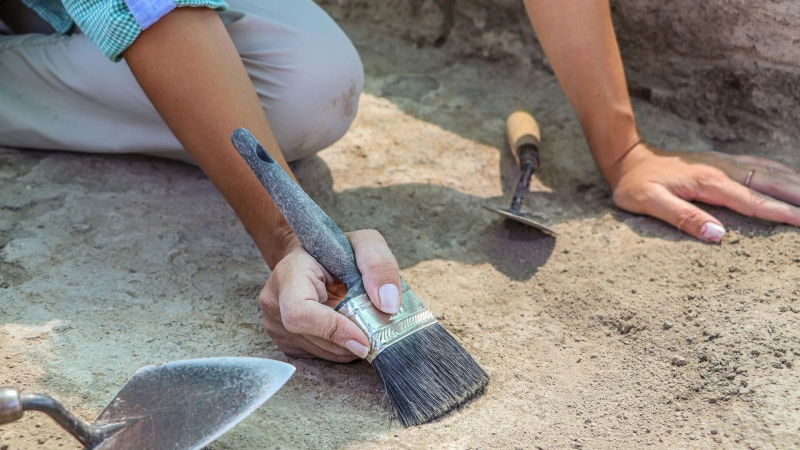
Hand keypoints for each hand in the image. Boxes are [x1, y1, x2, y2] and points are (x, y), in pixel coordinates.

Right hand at [258, 230, 400, 361]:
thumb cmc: (335, 250)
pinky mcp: (285, 341)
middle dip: (349, 340)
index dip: (332, 330)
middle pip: (313, 338)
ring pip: (319, 352)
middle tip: (374, 330)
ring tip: (362, 326)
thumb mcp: (364, 244)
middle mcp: (274, 301)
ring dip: (347, 347)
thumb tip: (388, 304)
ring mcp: (274, 324)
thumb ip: (379, 265)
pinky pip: (317, 356)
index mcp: (289, 273)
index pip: (299, 313)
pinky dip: (340, 349)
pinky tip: (347, 330)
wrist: (311, 258)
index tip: (364, 339)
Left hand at [609, 143, 799, 241]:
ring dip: (794, 181)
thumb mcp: (649, 203)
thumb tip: (717, 235)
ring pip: (768, 171)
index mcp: (709, 183)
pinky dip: (780, 171)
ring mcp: (723, 163)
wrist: (627, 158)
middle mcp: (722, 170)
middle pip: (770, 183)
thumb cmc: (635, 184)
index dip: (781, 213)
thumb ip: (682, 217)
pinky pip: (758, 164)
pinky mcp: (720, 161)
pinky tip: (790, 176)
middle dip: (798, 195)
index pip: (753, 202)